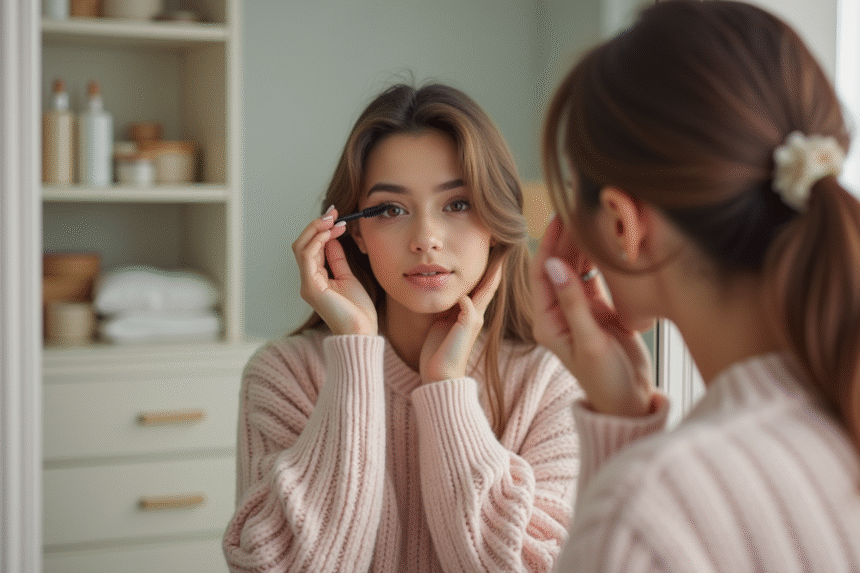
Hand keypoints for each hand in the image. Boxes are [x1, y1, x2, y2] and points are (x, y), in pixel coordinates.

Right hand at [292, 207, 377, 335]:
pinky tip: (329, 233)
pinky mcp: (311, 287)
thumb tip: (333, 238)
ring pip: (301, 247)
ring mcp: (307, 284)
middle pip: (302, 244)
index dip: (322, 229)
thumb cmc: (357, 310)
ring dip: (316, 230)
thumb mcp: (348, 277)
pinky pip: (307, 258)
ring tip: (332, 220)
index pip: (312, 247)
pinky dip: (316, 242)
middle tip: (333, 213)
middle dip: (317, 225)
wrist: (360, 332)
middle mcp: (308, 280)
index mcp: (316, 279)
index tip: (337, 217)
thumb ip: (338, 259)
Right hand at [419, 256, 503, 383]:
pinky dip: (451, 286)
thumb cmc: (454, 355)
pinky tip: (448, 278)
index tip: (502, 250)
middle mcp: (469, 312)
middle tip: (491, 246)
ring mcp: (456, 315)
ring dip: (470, 274)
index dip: (495, 268)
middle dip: (485, 266)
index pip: (489, 286)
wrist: (440, 374)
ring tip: (474, 257)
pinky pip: (448, 297)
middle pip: (479, 283)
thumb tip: (464, 296)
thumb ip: (466, 313)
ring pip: (465, 288)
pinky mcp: (442, 319)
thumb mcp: (463, 332)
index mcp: (477, 313)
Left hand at [530, 217, 655, 416]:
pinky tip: (606, 239)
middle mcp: (558, 311)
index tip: (560, 217)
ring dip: (582, 244)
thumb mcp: (588, 341)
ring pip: (577, 268)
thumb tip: (555, 264)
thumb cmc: (605, 378)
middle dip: (566, 237)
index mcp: (546, 320)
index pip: (542, 273)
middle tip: (578, 207)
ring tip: (591, 216)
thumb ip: (573, 303)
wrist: (628, 400)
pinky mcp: (598, 309)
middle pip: (559, 266)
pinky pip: (594, 277)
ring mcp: (578, 309)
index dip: (550, 243)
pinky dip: (598, 259)